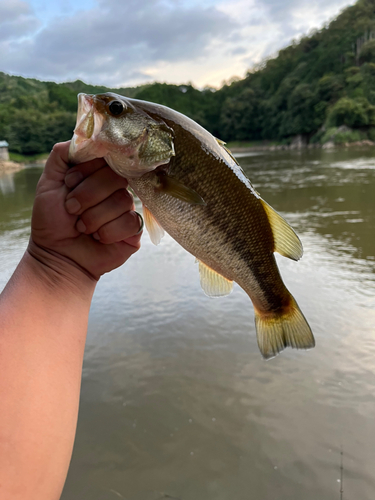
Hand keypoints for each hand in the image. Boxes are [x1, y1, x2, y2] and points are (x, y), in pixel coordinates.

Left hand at [29, 141, 141, 281]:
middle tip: (71, 209)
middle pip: (117, 178)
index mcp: (99, 174)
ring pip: (123, 201)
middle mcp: (116, 189)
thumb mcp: (49, 182)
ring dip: (94, 218)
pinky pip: (131, 222)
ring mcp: (127, 209)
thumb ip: (63, 154)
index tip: (68, 184)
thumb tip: (86, 138)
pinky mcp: (134, 231)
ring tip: (82, 228)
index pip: (106, 158)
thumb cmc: (53, 220)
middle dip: (88, 196)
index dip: (86, 172)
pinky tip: (98, 238)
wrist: (57, 256)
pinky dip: (108, 232)